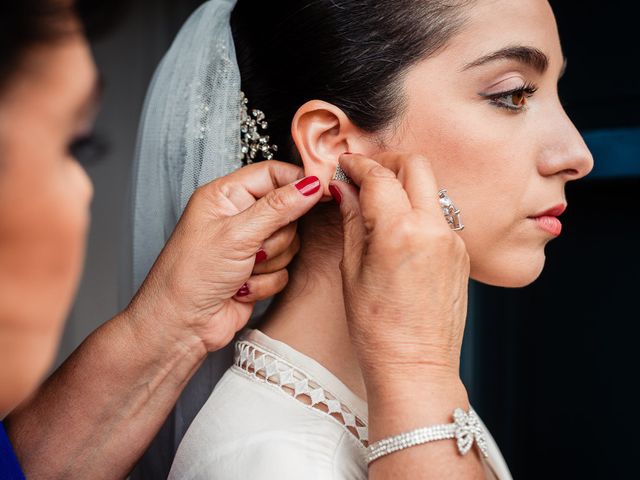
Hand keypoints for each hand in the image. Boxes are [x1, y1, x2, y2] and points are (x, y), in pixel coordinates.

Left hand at [127, 161, 321, 351]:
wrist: (181, 325)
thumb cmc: (190, 275)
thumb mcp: (237, 234)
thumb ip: (278, 207)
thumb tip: (310, 185)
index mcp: (225, 196)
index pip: (272, 173)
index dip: (297, 181)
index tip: (320, 191)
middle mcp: (238, 217)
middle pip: (287, 211)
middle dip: (276, 236)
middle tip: (255, 248)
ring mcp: (248, 245)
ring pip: (289, 243)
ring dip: (270, 262)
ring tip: (243, 270)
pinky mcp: (257, 271)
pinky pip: (284, 270)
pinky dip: (266, 282)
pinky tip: (240, 288)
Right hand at [330, 152, 470, 391]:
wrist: (416, 365)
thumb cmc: (377, 329)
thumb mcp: (351, 270)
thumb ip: (351, 219)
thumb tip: (343, 189)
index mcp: (400, 231)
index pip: (378, 176)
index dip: (357, 164)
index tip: (345, 165)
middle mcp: (433, 228)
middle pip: (415, 166)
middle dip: (388, 161)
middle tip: (365, 173)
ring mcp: (452, 240)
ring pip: (431, 188)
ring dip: (405, 184)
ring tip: (380, 202)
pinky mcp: (461, 253)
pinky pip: (440, 215)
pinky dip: (419, 209)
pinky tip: (399, 229)